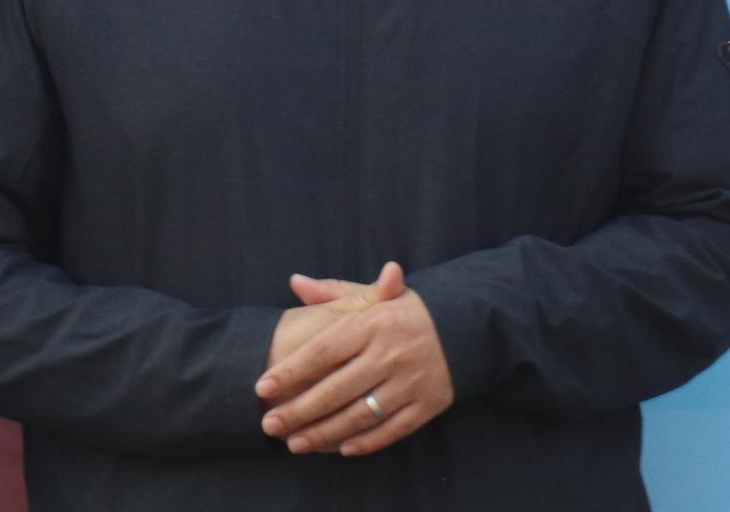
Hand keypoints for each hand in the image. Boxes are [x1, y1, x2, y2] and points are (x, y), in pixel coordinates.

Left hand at [257, 260, 456, 457]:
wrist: (467, 322)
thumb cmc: (407, 312)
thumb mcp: (374, 297)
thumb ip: (333, 293)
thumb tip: (295, 282)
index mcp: (376, 322)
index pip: (324, 351)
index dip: (291, 371)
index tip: (262, 387)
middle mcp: (393, 352)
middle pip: (336, 389)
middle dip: (298, 411)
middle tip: (269, 425)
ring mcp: (412, 380)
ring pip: (359, 416)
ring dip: (323, 433)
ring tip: (294, 443)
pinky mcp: (429, 403)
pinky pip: (391, 430)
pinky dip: (365, 442)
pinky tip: (340, 448)